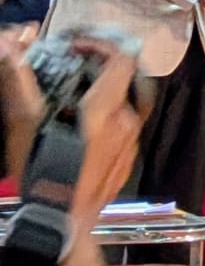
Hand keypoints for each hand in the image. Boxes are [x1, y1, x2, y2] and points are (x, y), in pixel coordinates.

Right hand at [0, 29, 146, 229]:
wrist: (63, 221)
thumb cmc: (44, 173)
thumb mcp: (25, 124)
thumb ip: (20, 82)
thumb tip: (10, 45)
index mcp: (107, 108)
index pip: (121, 59)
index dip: (101, 44)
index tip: (77, 45)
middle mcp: (127, 120)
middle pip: (123, 80)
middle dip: (98, 70)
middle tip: (72, 70)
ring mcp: (132, 141)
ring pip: (123, 105)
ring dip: (101, 96)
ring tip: (70, 103)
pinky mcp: (129, 158)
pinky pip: (123, 129)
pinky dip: (107, 121)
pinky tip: (81, 131)